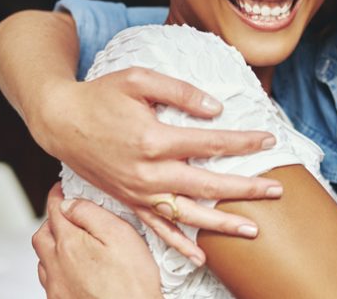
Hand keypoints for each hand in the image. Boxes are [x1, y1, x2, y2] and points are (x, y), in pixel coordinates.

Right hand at [30, 67, 281, 263]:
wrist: (60, 121)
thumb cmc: (100, 96)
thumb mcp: (138, 79)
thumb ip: (181, 92)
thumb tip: (217, 109)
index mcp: (153, 140)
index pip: (211, 143)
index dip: (243, 142)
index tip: (268, 140)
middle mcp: (148, 172)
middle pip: (207, 184)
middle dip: (245, 189)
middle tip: (276, 190)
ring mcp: (138, 192)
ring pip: (187, 214)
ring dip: (222, 224)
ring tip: (253, 230)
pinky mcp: (129, 202)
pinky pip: (158, 228)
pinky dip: (179, 245)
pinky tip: (202, 257)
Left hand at [33, 184, 161, 298]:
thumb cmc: (132, 283)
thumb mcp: (120, 235)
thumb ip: (92, 214)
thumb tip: (70, 203)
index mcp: (69, 244)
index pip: (55, 211)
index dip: (58, 196)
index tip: (61, 189)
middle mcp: (56, 265)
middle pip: (42, 235)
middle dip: (51, 221)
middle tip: (66, 214)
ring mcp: (56, 287)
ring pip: (42, 259)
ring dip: (51, 246)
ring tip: (69, 242)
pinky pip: (49, 280)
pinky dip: (55, 268)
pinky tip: (71, 269)